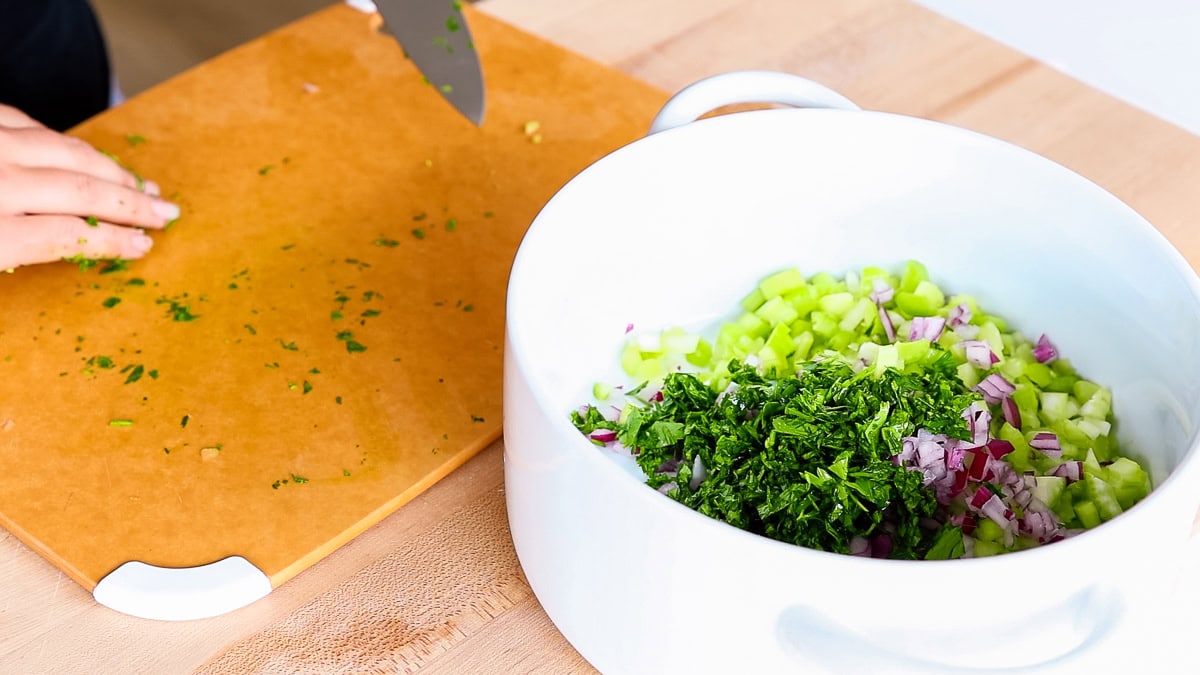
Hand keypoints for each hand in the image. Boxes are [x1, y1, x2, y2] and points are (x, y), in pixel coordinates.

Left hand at [0, 104, 179, 270]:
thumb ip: (9, 254)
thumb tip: (61, 247)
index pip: (69, 236)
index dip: (113, 243)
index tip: (142, 245)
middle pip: (82, 192)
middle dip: (132, 204)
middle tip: (164, 212)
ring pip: (70, 153)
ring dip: (112, 170)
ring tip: (141, 184)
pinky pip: (34, 125)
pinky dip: (68, 144)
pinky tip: (84, 155)